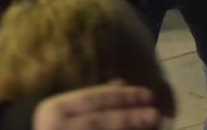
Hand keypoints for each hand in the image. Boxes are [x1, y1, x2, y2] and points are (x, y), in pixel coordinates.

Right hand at [32, 82, 162, 129]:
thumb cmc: (50, 123)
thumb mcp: (65, 106)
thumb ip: (91, 97)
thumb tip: (122, 83)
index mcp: (54, 108)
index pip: (93, 99)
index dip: (122, 96)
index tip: (148, 94)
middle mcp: (56, 127)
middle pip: (99, 122)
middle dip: (129, 117)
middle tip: (155, 114)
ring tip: (153, 126)